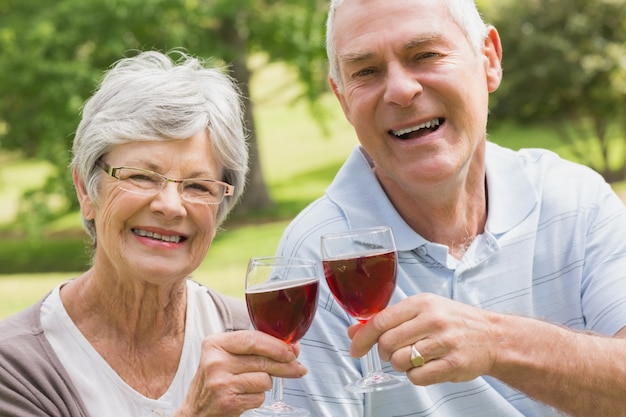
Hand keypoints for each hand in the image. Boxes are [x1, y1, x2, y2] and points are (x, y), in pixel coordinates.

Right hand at [175, 330, 306, 416]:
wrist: (195, 412)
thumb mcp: (226, 357)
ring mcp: (220, 382)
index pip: (253, 339)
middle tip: (297, 368)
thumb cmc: (215, 381)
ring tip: (250, 385)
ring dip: (265, 384)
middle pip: (262, 360)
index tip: (292, 350)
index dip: (277, 345)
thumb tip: (291, 348)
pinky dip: (257, 397)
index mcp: (215, 343)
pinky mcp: (227, 401)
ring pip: (264, 379)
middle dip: (285, 365)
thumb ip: (253, 349)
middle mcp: (215, 361)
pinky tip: (244, 396)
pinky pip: (259, 397)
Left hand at [348, 292, 498, 385]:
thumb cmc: (453, 322)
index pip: (381, 321)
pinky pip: (417, 377)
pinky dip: (415, 376)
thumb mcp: (423, 310)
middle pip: (387, 343)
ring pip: (400, 361)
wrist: (493, 336)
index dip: (363, 337)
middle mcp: (432, 319)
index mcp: (422, 303)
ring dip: (401, 365)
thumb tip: (354, 331)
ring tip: (414, 358)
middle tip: (396, 352)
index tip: (355, 349)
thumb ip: (389, 319)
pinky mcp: (453, 363)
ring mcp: (444, 341)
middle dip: (385, 353)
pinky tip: (426, 367)